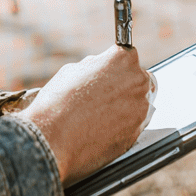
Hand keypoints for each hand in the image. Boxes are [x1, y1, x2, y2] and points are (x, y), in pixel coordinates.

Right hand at [19, 45, 151, 184]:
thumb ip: (96, 66)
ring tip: (102, 114)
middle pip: (139, 79)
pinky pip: (136, 124)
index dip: (116, 66)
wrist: (53, 139)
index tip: (110, 73)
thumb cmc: (59, 101)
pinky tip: (104, 127)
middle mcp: (138, 81)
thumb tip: (102, 68)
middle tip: (106, 95)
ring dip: (126, 105)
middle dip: (126, 85)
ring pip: (140, 103)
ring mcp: (141, 108)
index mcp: (123, 59)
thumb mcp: (74, 69)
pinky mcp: (138, 132)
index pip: (128, 56)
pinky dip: (125, 124)